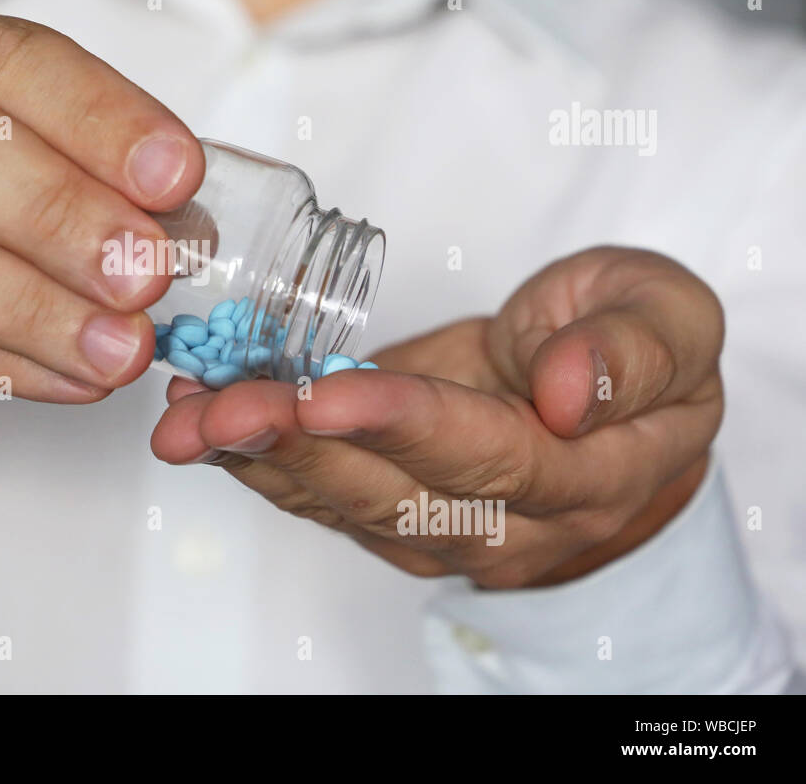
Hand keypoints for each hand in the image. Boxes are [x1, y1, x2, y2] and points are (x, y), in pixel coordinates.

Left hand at [151, 247, 723, 586]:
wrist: (605, 408)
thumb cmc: (629, 344)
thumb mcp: (666, 318)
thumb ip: (631, 350)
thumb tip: (572, 391)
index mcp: (583, 473)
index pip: (484, 455)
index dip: (399, 422)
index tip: (322, 390)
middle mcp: (504, 521)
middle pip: (388, 494)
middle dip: (293, 447)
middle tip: (211, 408)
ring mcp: (439, 529)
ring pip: (337, 503)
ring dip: (252, 458)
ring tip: (181, 418)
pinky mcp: (390, 513)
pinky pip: (317, 492)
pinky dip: (252, 457)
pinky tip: (195, 417)